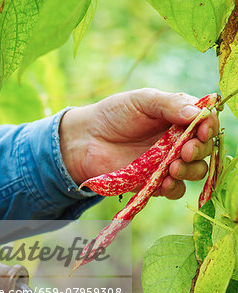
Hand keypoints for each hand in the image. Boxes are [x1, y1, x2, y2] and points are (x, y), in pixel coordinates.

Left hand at [60, 88, 218, 198]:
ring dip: (190, 170)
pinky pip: (174, 190)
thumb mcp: (142, 101)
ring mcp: (167, 162)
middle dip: (200, 150)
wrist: (86, 139)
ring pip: (194, 171)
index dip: (209, 127)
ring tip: (173, 167)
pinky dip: (174, 187)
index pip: (205, 123)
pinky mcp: (155, 182)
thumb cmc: (114, 115)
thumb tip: (198, 114)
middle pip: (204, 149)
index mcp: (178, 117)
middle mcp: (178, 141)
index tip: (202, 129)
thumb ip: (170, 104)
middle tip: (186, 151)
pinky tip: (165, 182)